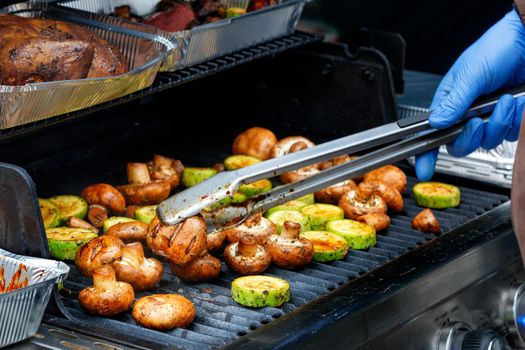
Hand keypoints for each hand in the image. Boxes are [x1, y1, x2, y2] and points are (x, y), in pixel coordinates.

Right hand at [415, 9, 524, 180]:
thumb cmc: (497, 48)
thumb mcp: (470, 74)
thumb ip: (454, 102)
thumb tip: (436, 123)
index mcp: (449, 102)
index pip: (431, 133)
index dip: (426, 153)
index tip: (424, 168)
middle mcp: (467, 113)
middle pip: (460, 144)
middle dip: (471, 136)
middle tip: (477, 122)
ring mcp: (488, 117)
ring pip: (487, 141)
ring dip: (498, 123)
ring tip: (505, 101)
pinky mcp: (509, 118)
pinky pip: (509, 133)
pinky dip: (514, 120)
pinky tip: (516, 103)